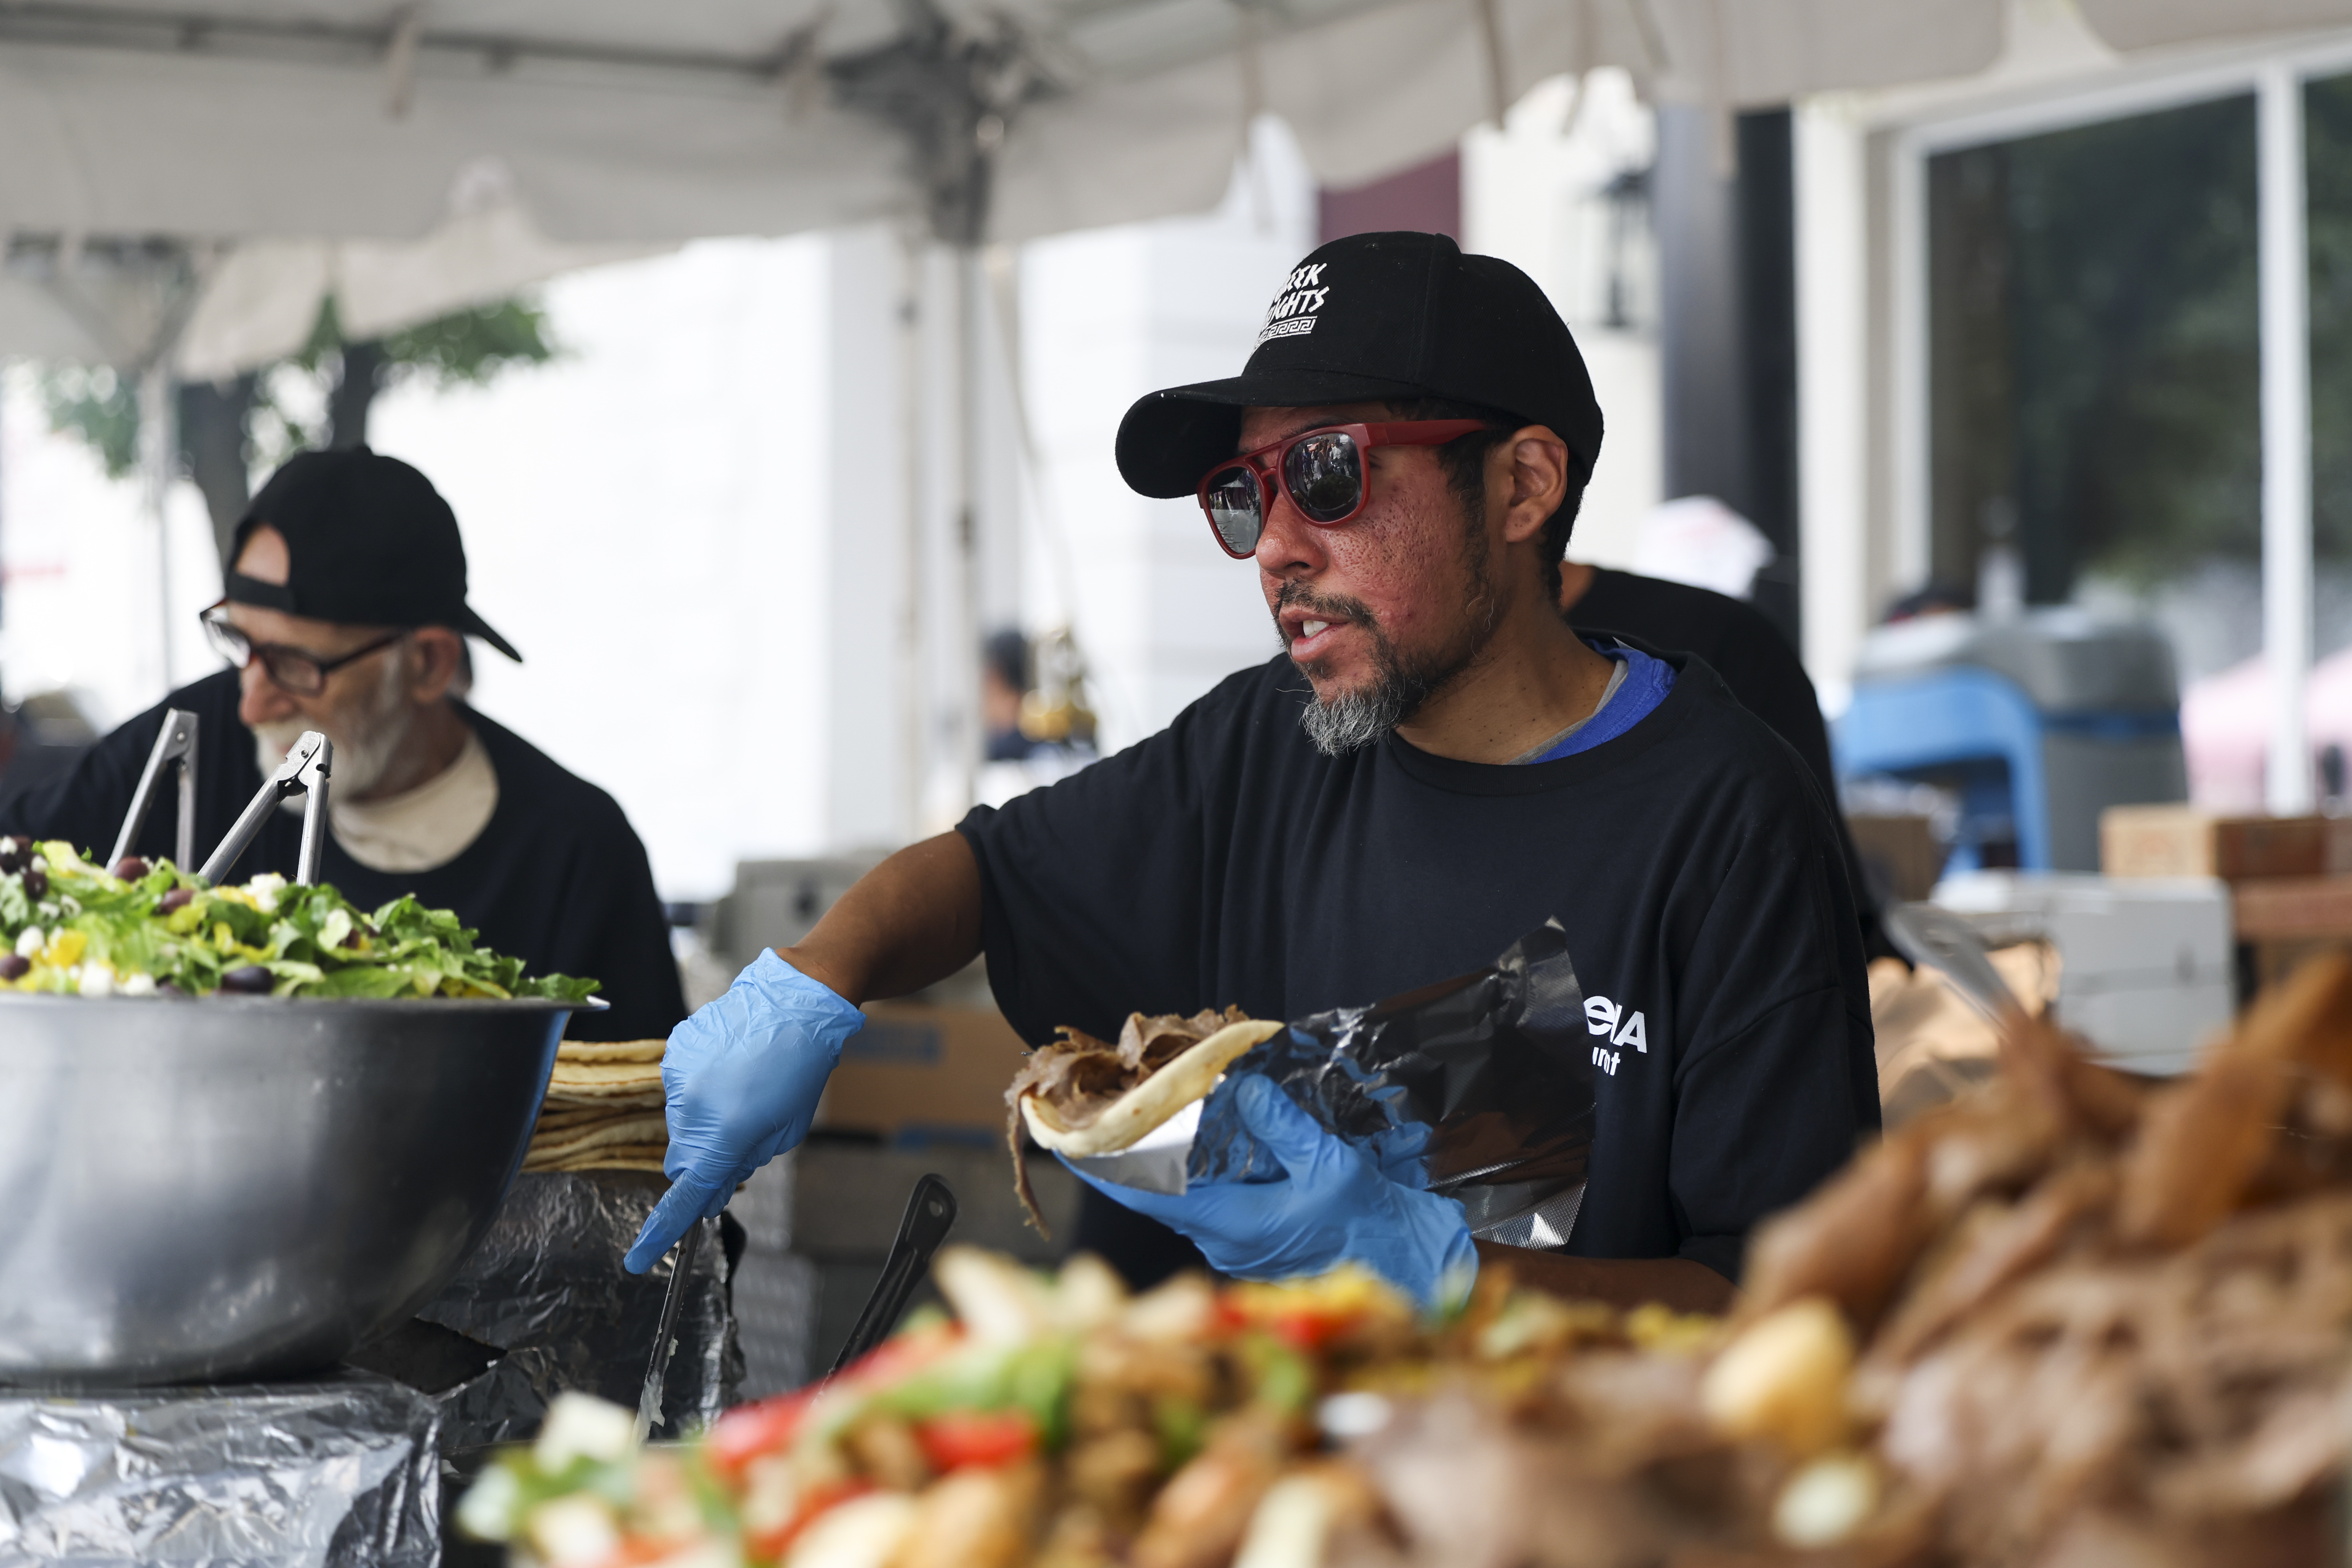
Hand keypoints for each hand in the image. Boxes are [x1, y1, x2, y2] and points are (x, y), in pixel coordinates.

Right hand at [623, 950, 863, 1272]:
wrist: (794, 1002)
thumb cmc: (799, 1068)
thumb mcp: (784, 1129)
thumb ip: (742, 1162)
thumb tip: (709, 1190)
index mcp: (725, 1134)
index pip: (685, 1195)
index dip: (659, 1233)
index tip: (636, 1262)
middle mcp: (693, 1108)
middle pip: (683, 1159)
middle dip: (704, 1161)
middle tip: (740, 1136)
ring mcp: (679, 1077)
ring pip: (681, 1124)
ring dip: (705, 1121)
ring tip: (743, 1087)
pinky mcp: (674, 1052)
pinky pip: (680, 1089)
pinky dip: (701, 1089)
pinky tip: (730, 1067)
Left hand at [1062, 1075, 1476, 1310]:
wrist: (1406, 1265)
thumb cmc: (1368, 1219)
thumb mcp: (1327, 1161)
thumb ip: (1279, 1123)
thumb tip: (1237, 1088)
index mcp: (1230, 1225)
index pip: (1146, 1196)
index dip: (1103, 1170)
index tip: (1066, 1146)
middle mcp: (1223, 1243)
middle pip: (1160, 1196)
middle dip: (1133, 1159)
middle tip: (1108, 1118)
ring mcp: (1238, 1249)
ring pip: (1187, 1202)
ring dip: (1168, 1167)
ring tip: (1147, 1123)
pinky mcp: (1256, 1246)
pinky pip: (1213, 1208)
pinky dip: (1200, 1178)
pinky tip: (1207, 1147)